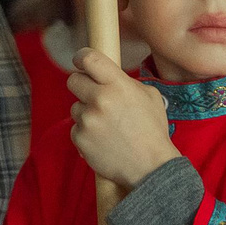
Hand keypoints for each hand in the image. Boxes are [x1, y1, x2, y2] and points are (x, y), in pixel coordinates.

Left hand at [67, 48, 179, 193]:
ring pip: (75, 107)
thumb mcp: (149, 96)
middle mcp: (100, 99)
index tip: (80, 61)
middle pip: (73, 80)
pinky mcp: (80, 138)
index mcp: (118, 85)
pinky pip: (76, 128)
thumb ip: (125, 81)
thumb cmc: (152, 131)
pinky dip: (86, 134)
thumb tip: (106, 75)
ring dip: (87, 113)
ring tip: (108, 127)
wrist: (151, 167)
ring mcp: (88, 120)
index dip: (81, 57)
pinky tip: (103, 140)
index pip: (89, 58)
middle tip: (94, 96)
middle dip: (82, 86)